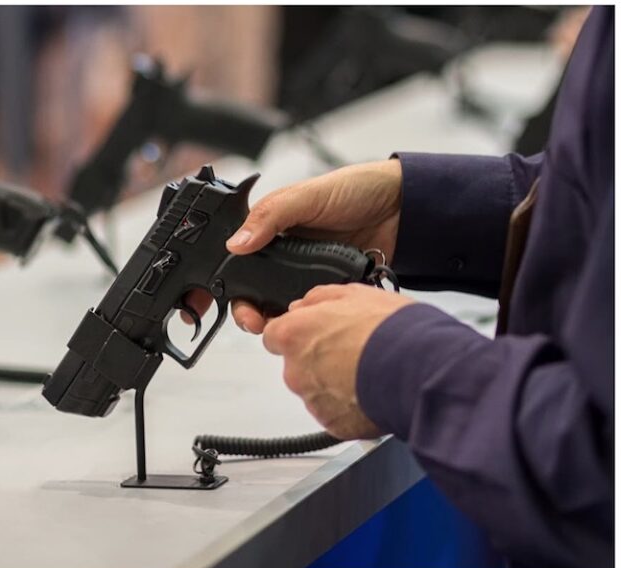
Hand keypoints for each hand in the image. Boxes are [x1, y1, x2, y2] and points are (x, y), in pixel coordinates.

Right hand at [183, 160, 402, 329]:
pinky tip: (305, 322)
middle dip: (247, 310)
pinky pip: (310, 310)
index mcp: (271, 229)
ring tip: (276, 325)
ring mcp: (306, 273)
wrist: (402, 207)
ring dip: (274, 318)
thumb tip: (237, 242)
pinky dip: (304, 319)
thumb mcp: (307, 196)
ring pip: (279, 305)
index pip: (236, 260)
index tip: (218, 301)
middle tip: (253, 321)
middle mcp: (284, 254)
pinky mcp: (328, 288)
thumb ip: (271, 216)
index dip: (223, 281)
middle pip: (253, 290)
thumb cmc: (355, 189)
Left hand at [263, 283, 412, 439]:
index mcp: (294, 335)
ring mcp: (313, 400)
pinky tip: (371, 391)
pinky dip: (349, 406)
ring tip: (367, 372)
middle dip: (318, 360)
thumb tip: (305, 305)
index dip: (296, 333)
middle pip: (296, 365)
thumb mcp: (354, 294)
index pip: (274, 335)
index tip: (312, 333)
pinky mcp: (333, 424)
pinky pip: (334, 413)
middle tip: (352, 351)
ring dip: (334, 383)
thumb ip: (319, 299)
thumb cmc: (390, 330)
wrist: (420, 369)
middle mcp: (296, 370)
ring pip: (316, 390)